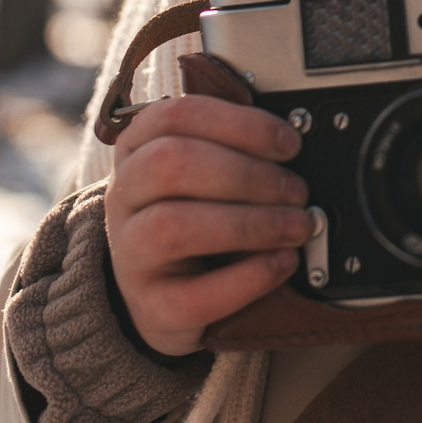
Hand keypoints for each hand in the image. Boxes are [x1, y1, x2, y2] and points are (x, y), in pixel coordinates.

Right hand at [104, 95, 309, 356]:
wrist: (159, 290)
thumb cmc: (191, 217)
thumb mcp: (201, 174)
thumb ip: (234, 151)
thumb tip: (292, 146)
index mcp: (138, 150)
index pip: (175, 116)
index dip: (239, 124)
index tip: (288, 144)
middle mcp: (125, 197)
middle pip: (170, 164)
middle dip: (247, 174)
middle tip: (296, 190)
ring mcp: (131, 254)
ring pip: (173, 227)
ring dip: (249, 223)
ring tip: (295, 227)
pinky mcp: (153, 306)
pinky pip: (195, 295)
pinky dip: (249, 277)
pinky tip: (282, 263)